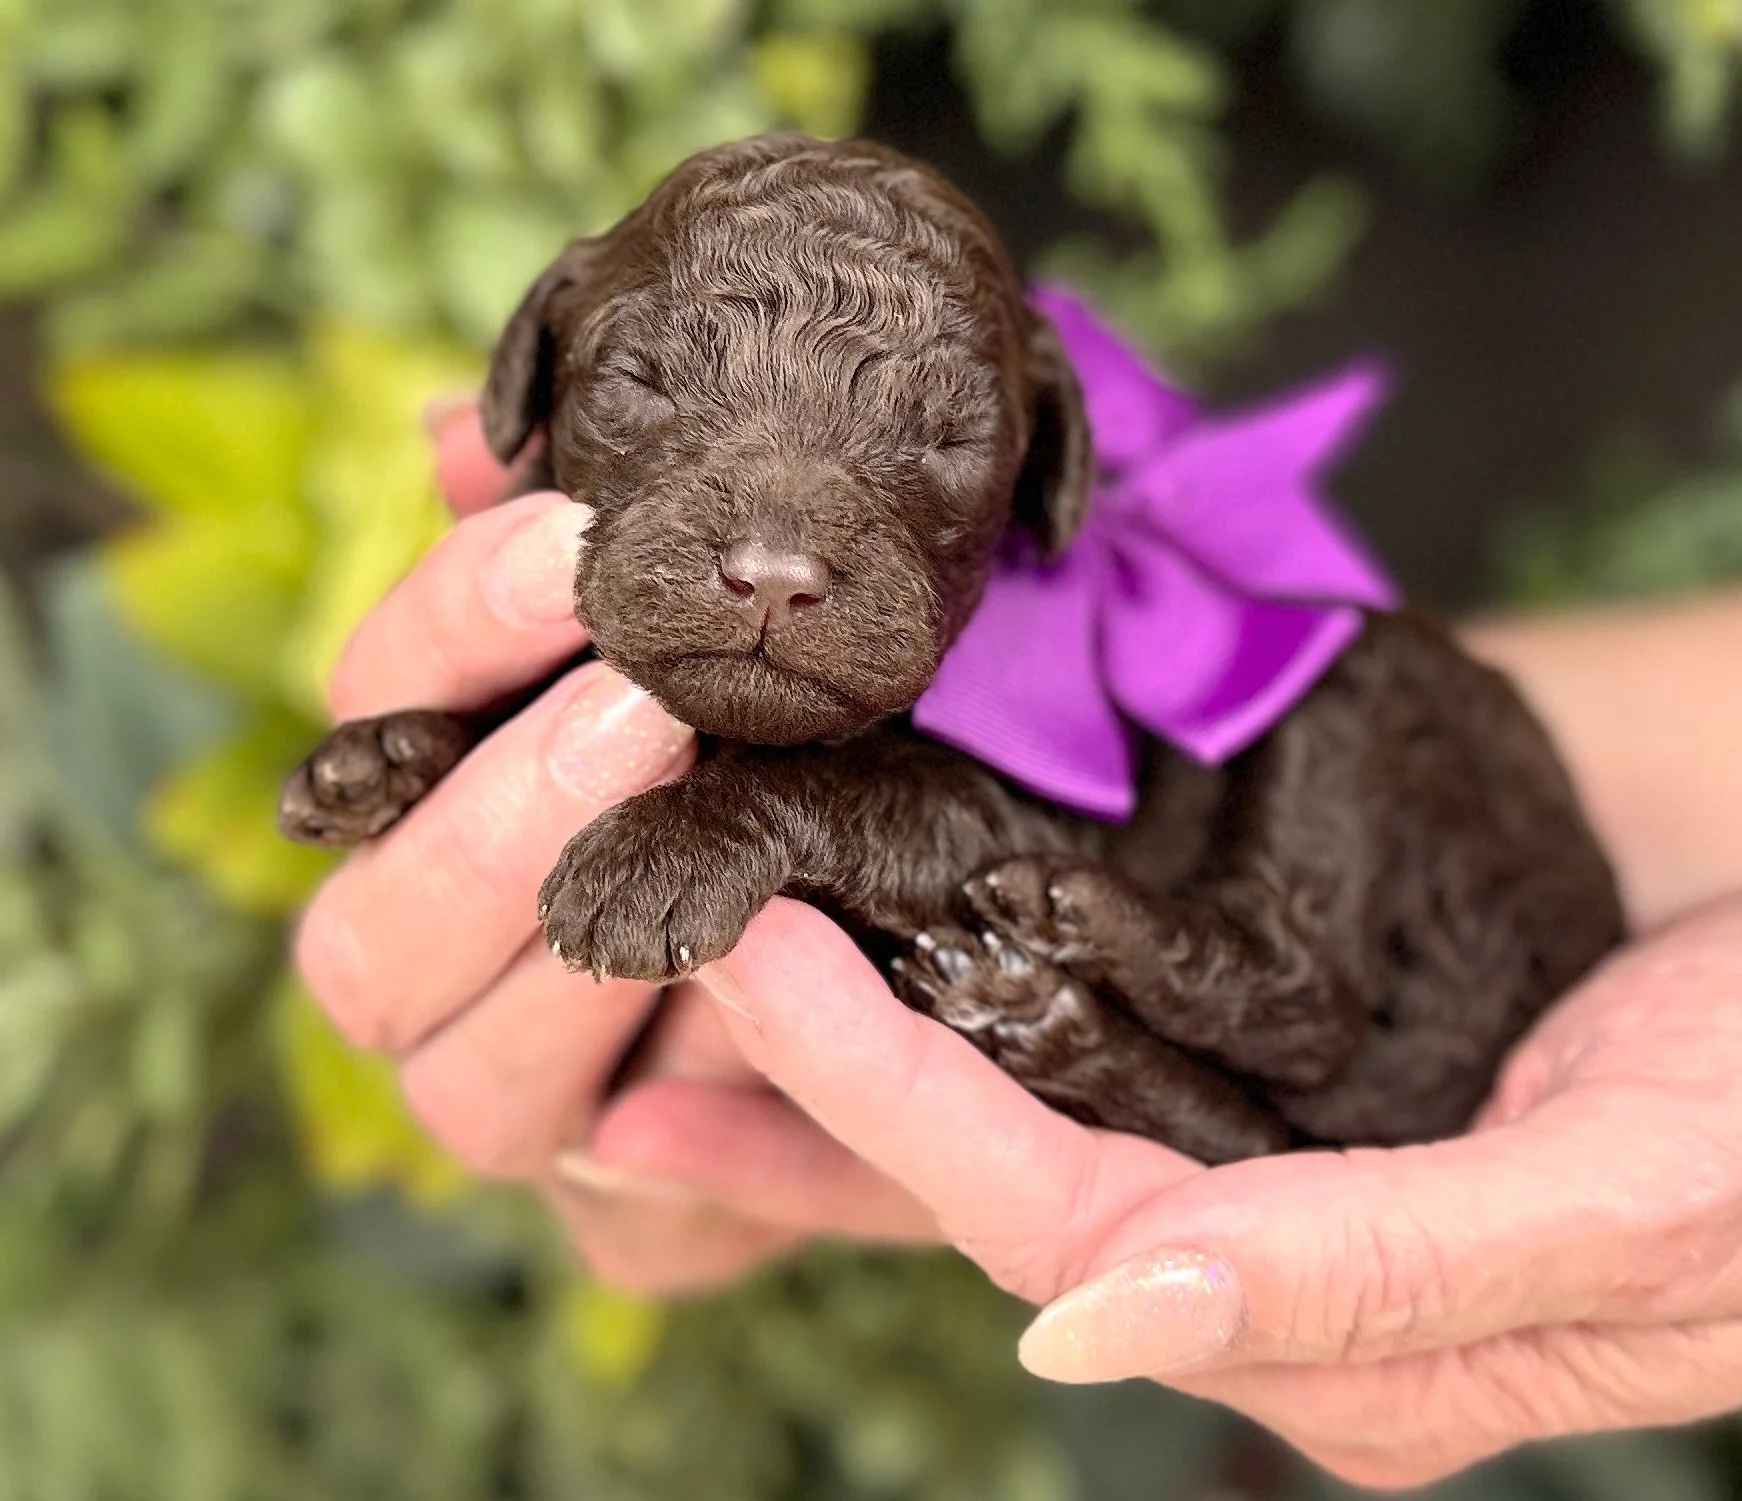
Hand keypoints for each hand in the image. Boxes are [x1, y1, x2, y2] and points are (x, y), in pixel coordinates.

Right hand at [293, 402, 935, 1289]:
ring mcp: (533, 1111)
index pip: (378, 716)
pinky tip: (781, 1040)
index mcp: (432, 810)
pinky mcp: (646, 1223)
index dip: (455, 630)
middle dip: (504, 815)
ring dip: (588, 975)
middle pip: (372, 937)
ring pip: (474, 1085)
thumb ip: (587, 562)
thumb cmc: (782, 767)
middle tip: (654, 710)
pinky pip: (649, 1206)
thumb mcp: (719, 646)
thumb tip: (462, 433)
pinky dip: (713, 1139)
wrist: (888, 981)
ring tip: (731, 875)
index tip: (575, 542)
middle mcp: (441, 979)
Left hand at [696, 876, 1741, 1487]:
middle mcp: (1313, 1295)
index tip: (755, 958)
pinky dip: (1006, 1002)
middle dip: (819, 1100)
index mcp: (1365, 1354)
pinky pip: (1136, 1062)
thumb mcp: (1624, 1193)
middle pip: (1009, 1193)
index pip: (1059, 1230)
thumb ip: (1367, 1280)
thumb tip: (1092, 1331)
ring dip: (880, 1053)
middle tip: (641, 969)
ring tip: (705, 961)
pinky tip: (914, 932)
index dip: (892, 1107)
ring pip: (1053, 1128)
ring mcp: (1325, 1200)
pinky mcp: (1350, 1105)